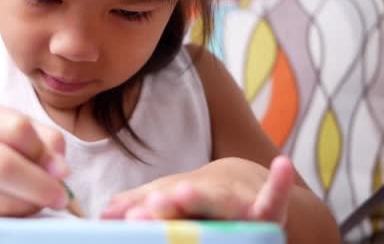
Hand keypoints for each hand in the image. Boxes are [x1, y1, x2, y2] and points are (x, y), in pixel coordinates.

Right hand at [0, 98, 69, 215]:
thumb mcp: (8, 128)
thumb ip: (43, 139)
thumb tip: (60, 168)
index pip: (17, 129)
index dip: (45, 152)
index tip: (62, 170)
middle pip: (3, 165)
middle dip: (40, 185)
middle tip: (61, 197)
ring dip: (27, 205)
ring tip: (39, 202)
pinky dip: (9, 220)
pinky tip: (16, 211)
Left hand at [101, 156, 294, 224]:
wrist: (243, 183)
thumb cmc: (200, 198)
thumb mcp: (169, 197)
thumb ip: (138, 204)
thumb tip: (103, 215)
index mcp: (182, 197)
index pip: (162, 204)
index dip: (147, 210)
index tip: (129, 218)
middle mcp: (208, 198)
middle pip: (189, 201)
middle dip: (170, 205)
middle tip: (153, 206)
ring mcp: (237, 203)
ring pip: (221, 204)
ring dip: (203, 199)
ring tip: (183, 193)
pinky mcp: (268, 211)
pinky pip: (274, 200)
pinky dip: (278, 185)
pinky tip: (281, 166)